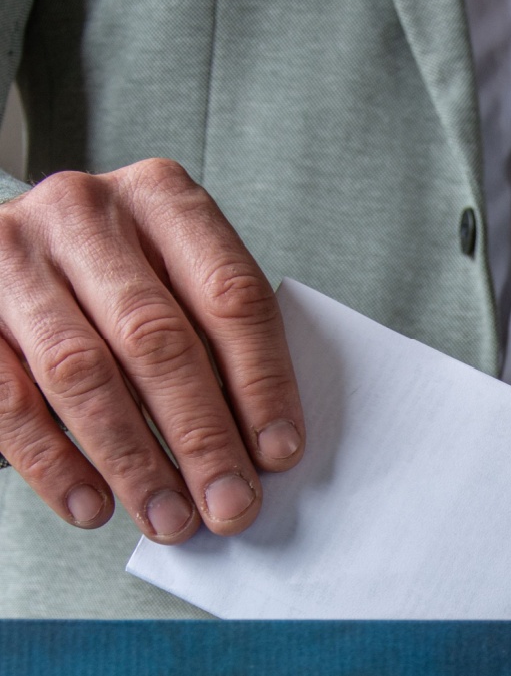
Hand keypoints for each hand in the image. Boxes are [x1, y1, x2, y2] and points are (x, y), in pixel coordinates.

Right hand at [0, 158, 304, 542]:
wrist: (14, 247)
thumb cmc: (119, 270)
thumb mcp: (174, 274)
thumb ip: (215, 337)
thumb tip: (260, 445)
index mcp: (162, 197)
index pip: (230, 295)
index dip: (262, 380)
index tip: (279, 452)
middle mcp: (86, 213)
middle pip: (159, 338)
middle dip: (201, 436)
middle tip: (231, 503)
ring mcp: (13, 255)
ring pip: (84, 373)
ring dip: (134, 460)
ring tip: (171, 518)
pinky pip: (9, 399)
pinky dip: (55, 462)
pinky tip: (93, 506)